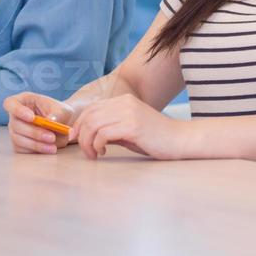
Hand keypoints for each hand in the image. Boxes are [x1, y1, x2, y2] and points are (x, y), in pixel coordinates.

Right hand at [5, 93, 75, 153]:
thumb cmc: (60, 114)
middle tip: (52, 137)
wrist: (64, 126)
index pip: (10, 103)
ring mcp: (15, 131)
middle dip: (34, 132)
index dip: (17, 110)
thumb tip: (50, 121)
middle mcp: (15, 116)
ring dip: (36, 144)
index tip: (32, 117)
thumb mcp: (63, 111)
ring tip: (53, 147)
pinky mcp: (19, 144)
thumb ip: (58, 114)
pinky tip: (49, 150)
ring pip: (18, 139)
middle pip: (15, 124)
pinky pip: (22, 150)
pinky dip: (35, 151)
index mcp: (22, 101)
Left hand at [70, 93, 185, 160]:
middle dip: (81, 134)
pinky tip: (103, 152)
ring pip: (93, 124)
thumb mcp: (129, 129)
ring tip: (93, 154)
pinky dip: (97, 144)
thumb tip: (87, 135)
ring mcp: (129, 113)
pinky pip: (104, 133)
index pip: (92, 108)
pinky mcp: (133, 126)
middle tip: (84, 151)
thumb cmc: (155, 138)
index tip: (75, 137)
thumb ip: (110, 128)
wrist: (181, 140)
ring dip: (88, 142)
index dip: (79, 123)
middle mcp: (124, 103)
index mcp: (123, 100)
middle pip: (89, 116)